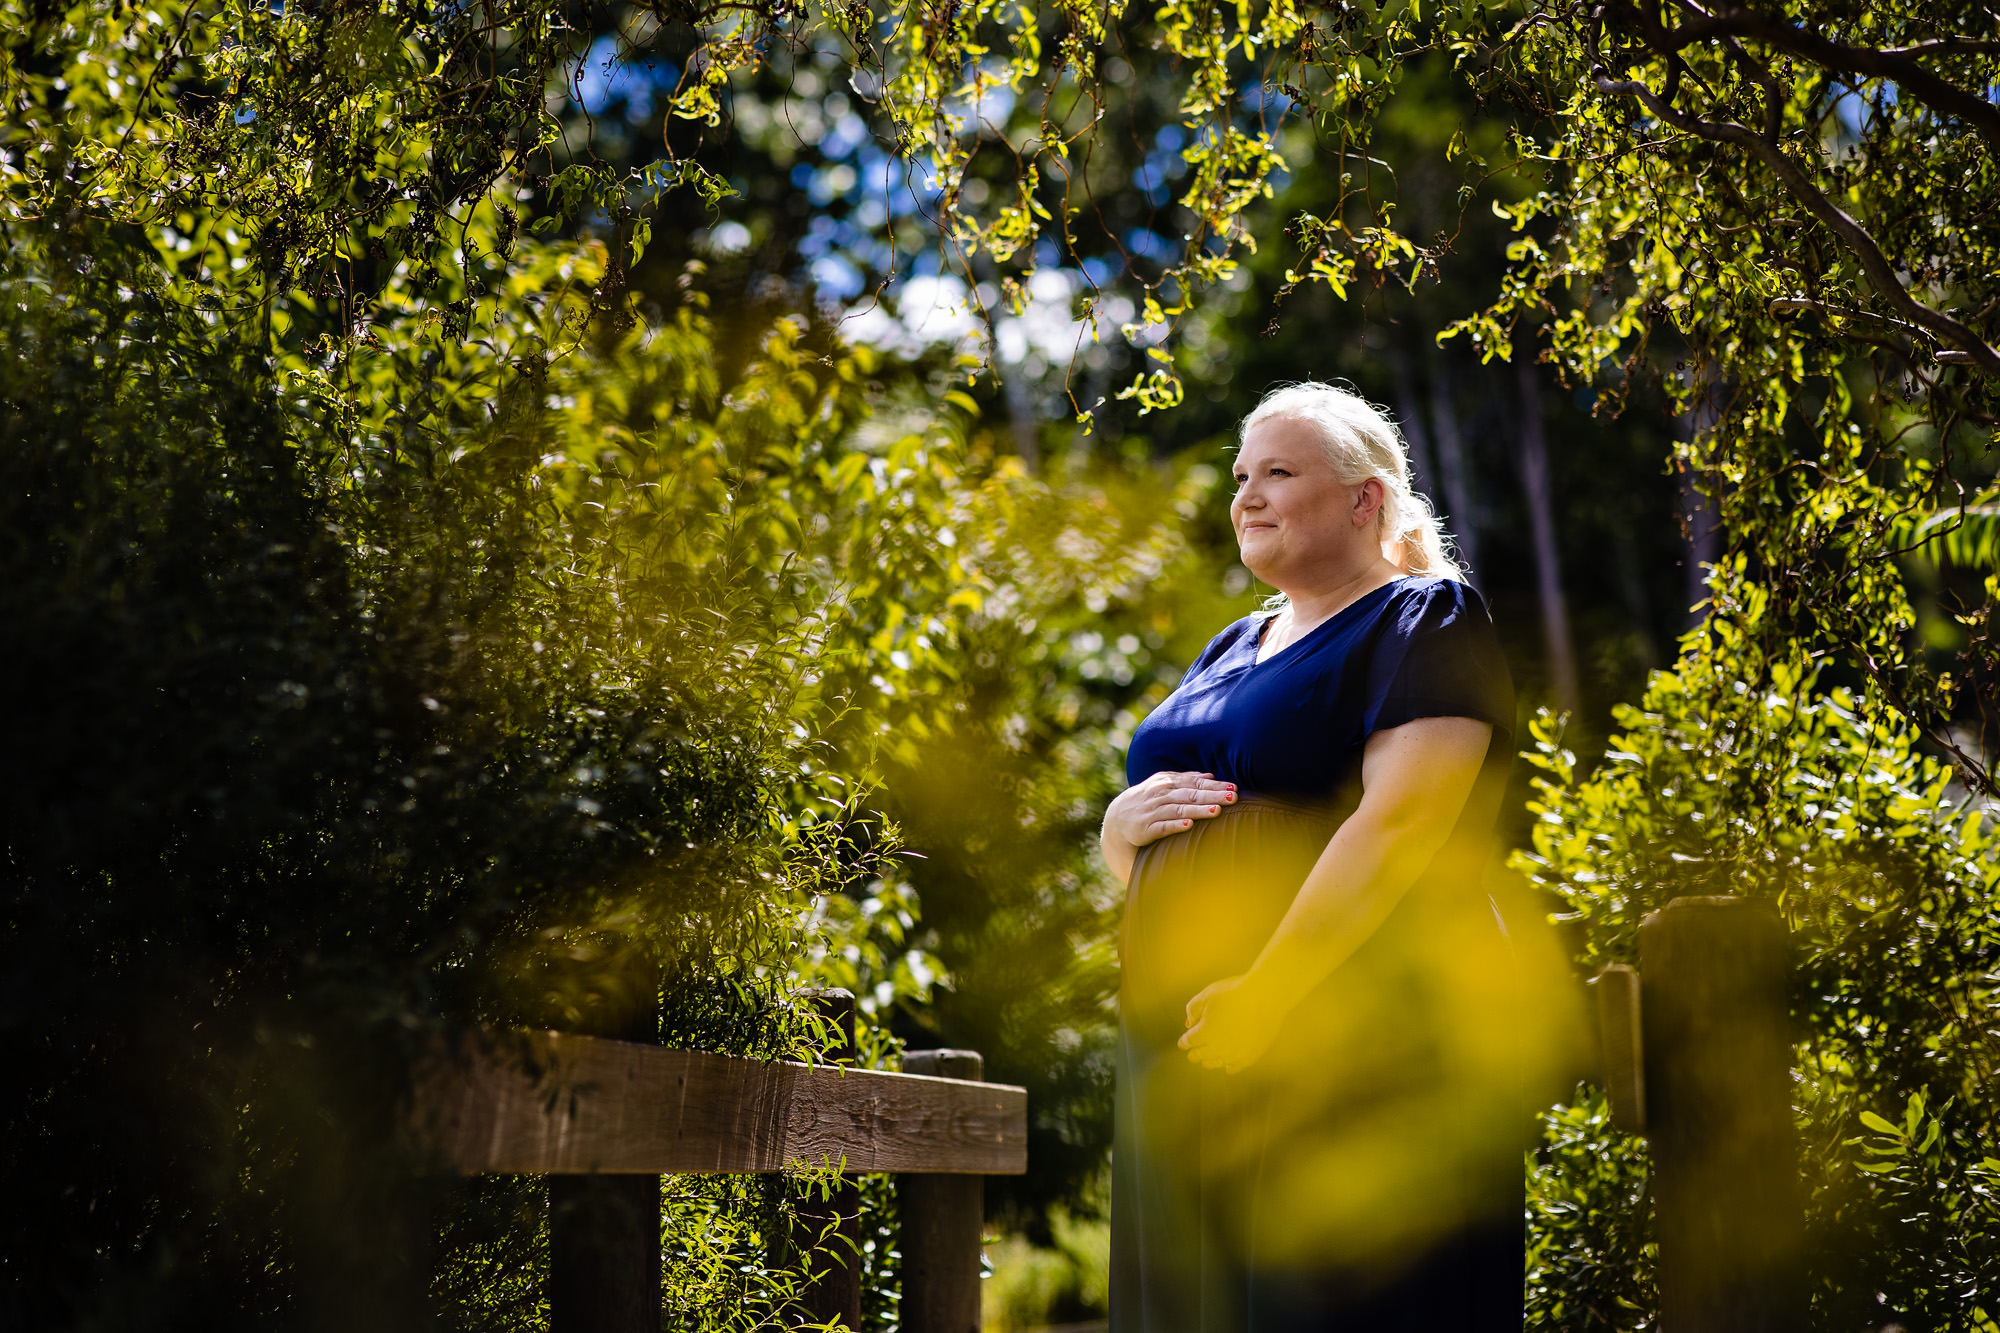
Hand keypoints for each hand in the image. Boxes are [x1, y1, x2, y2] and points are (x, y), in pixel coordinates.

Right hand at [1102, 770, 1235, 853]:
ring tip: (1216, 811)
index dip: (1215, 785)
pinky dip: (1176, 825)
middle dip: (1213, 796)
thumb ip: (1186, 780)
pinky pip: (1163, 826)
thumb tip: (1210, 776)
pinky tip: (1189, 825)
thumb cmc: (1147, 800)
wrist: (1118, 818)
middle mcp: (1161, 794)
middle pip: (1191, 794)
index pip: (1195, 782)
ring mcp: (1153, 811)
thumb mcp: (1164, 785)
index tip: (1234, 788)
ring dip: (1198, 810)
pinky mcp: (1146, 828)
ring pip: (1179, 809)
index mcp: (1168, 782)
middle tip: (1233, 798)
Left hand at [1179, 974, 1281, 1072]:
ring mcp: (1236, 1053)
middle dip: (1196, 1054)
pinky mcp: (1251, 1054)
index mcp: (1204, 1032)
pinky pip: (1238, 1065)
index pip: (1190, 1041)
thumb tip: (1189, 1023)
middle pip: (1203, 1054)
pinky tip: (1228, 1068)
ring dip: (1211, 1062)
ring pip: (1219, 1062)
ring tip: (1207, 1064)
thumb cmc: (1233, 992)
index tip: (1182, 1043)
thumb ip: (1192, 1009)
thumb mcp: (1207, 995)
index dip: (1185, 1042)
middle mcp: (1218, 1047)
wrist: (1265, 996)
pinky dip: (1231, 1067)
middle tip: (1192, 1057)